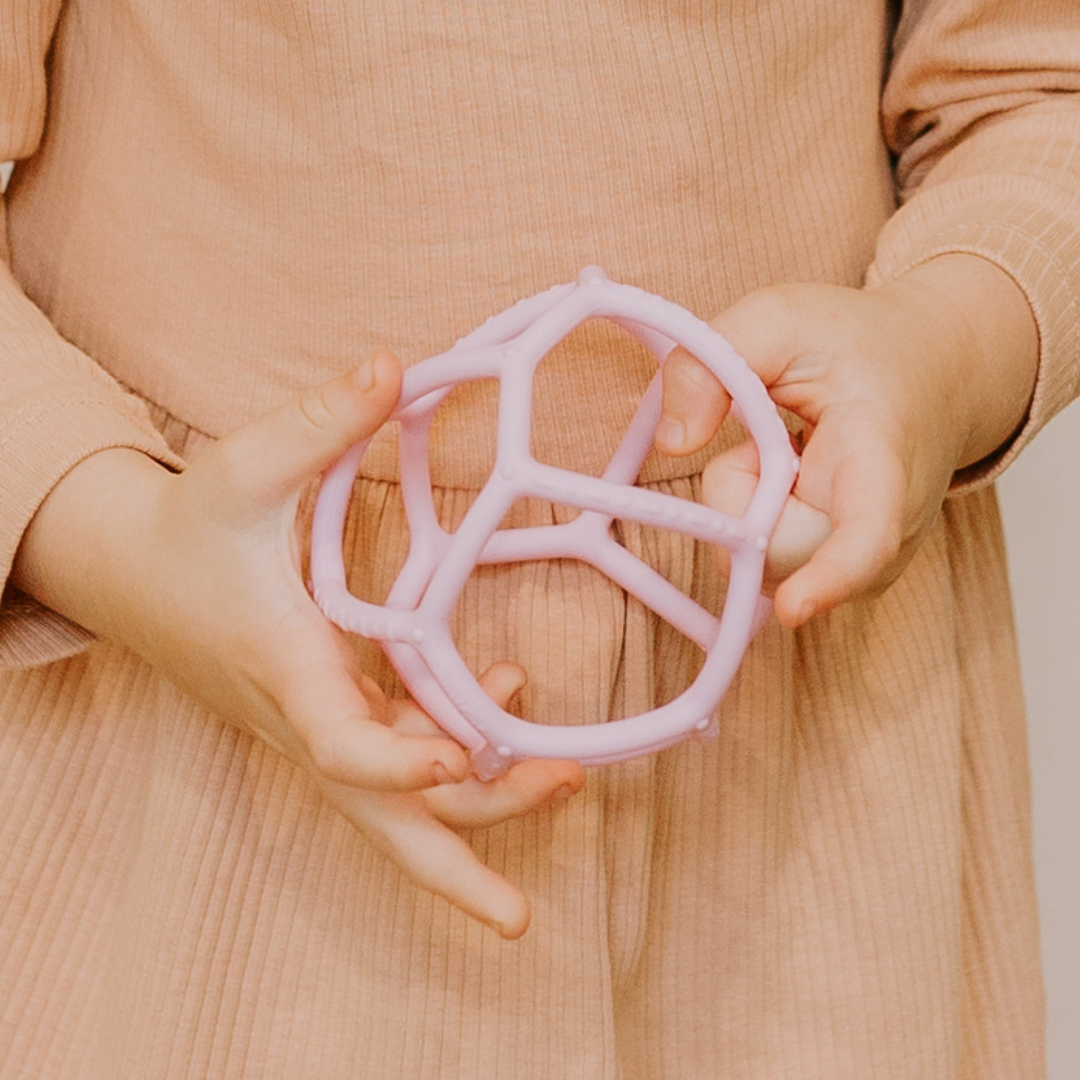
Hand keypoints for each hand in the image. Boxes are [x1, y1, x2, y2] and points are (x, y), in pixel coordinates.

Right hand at [12, 352, 584, 937]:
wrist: (137, 573)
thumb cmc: (188, 526)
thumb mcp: (243, 465)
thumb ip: (318, 420)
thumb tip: (392, 362)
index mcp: (284, 666)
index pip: (340, 746)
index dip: (400, 764)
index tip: (461, 759)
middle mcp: (306, 716)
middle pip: (377, 821)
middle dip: (450, 867)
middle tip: (519, 916)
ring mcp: (321, 722)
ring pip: (397, 799)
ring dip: (477, 803)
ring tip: (562, 784)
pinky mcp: (332, 709)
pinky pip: (399, 750)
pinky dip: (454, 741)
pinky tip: (501, 694)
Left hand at [655, 255, 1037, 625]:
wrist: (938, 368)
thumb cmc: (858, 344)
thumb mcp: (778, 317)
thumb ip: (712, 362)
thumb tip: (673, 444)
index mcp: (882, 455)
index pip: (868, 534)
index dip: (830, 578)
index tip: (793, 610)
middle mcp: (890, 524)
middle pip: (781, 555)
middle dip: (744, 500)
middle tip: (768, 438)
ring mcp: (873, 558)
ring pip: (772, 566)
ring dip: (753, 508)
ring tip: (791, 455)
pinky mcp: (846, 572)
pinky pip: (775, 566)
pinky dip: (763, 521)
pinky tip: (796, 481)